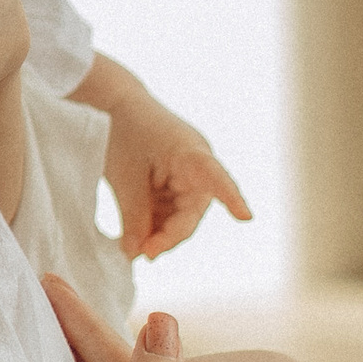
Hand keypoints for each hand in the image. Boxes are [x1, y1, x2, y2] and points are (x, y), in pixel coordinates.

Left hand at [78, 56, 251, 258]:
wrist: (117, 106)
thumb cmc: (123, 131)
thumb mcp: (123, 176)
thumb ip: (134, 216)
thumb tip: (137, 254)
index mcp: (191, 153)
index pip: (215, 177)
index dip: (231, 198)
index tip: (245, 217)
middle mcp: (199, 168)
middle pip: (192, 214)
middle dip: (169, 237)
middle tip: (144, 254)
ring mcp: (190, 179)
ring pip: (181, 219)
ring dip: (159, 235)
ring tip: (132, 247)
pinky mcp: (178, 187)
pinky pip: (171, 214)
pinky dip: (154, 226)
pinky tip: (136, 238)